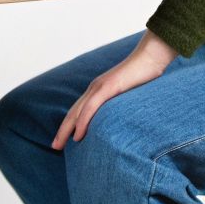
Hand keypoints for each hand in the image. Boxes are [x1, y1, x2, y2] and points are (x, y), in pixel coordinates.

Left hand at [52, 30, 174, 149]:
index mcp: (98, 90)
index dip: (69, 125)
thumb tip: (120, 121)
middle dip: (62, 131)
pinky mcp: (108, 87)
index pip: (78, 110)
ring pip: (78, 112)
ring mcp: (99, 87)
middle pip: (73, 113)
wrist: (151, 56)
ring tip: (59, 145)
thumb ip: (121, 105)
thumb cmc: (144, 75)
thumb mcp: (129, 94)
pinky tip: (77, 135)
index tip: (63, 140)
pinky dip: (82, 121)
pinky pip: (91, 107)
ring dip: (66, 129)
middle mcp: (94, 88)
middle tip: (54, 147)